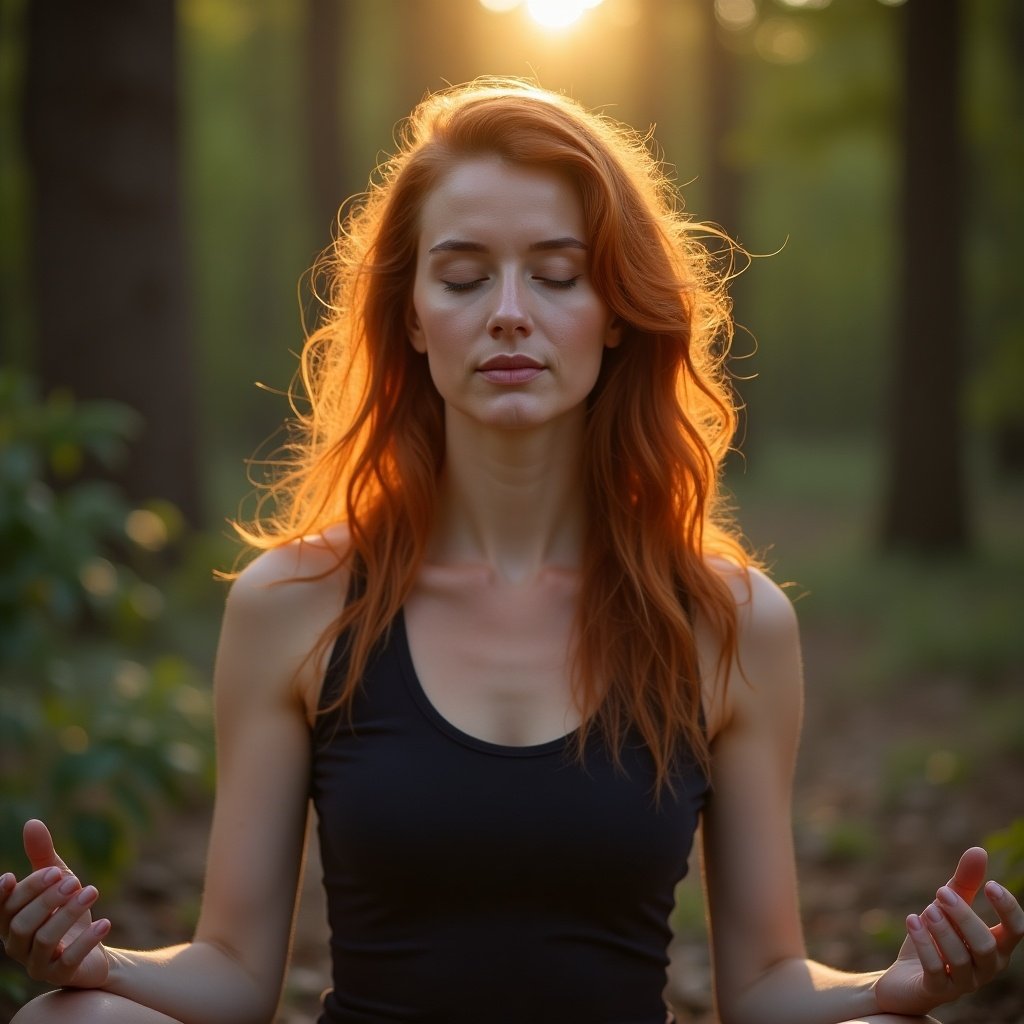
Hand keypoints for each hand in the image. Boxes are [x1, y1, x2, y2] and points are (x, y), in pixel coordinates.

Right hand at [0, 819, 111, 987]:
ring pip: (44, 940)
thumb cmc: (67, 913)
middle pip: (21, 924)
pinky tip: (104, 922)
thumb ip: (43, 857)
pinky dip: (86, 941)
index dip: (4, 896)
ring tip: (92, 892)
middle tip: (72, 879)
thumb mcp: (58, 881)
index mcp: (11, 923)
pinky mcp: (61, 976)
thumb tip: (31, 823)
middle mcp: (17, 946)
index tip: (11, 875)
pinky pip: (69, 961)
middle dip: (45, 899)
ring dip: (68, 914)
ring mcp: (37, 964)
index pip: (4, 909)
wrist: (93, 953)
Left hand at [873, 846, 1023, 1015]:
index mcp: (995, 946)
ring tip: (926, 909)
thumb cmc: (935, 940)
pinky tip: (911, 921)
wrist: (905, 979)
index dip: (1008, 909)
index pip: (1016, 931)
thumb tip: (979, 850)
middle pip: (985, 944)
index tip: (990, 885)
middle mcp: (985, 967)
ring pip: (960, 958)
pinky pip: (935, 970)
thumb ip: (964, 883)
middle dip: (964, 916)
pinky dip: (923, 944)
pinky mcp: (937, 990)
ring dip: (942, 930)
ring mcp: (963, 983)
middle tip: (941, 893)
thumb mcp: (947, 908)